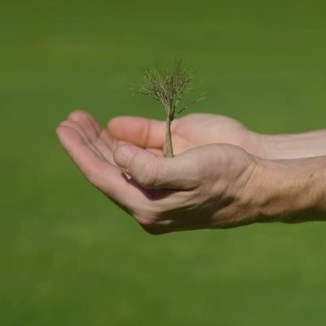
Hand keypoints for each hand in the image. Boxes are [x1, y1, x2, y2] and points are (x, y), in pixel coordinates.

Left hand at [57, 110, 261, 233]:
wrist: (261, 179)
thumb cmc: (228, 179)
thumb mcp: (189, 174)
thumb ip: (149, 167)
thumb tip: (115, 155)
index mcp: (149, 206)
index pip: (104, 178)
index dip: (81, 154)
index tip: (63, 131)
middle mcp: (151, 194)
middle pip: (108, 168)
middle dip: (87, 144)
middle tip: (69, 120)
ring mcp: (162, 177)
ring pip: (122, 159)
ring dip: (101, 140)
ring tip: (80, 119)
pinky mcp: (175, 161)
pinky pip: (143, 149)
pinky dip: (124, 137)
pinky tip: (111, 128)